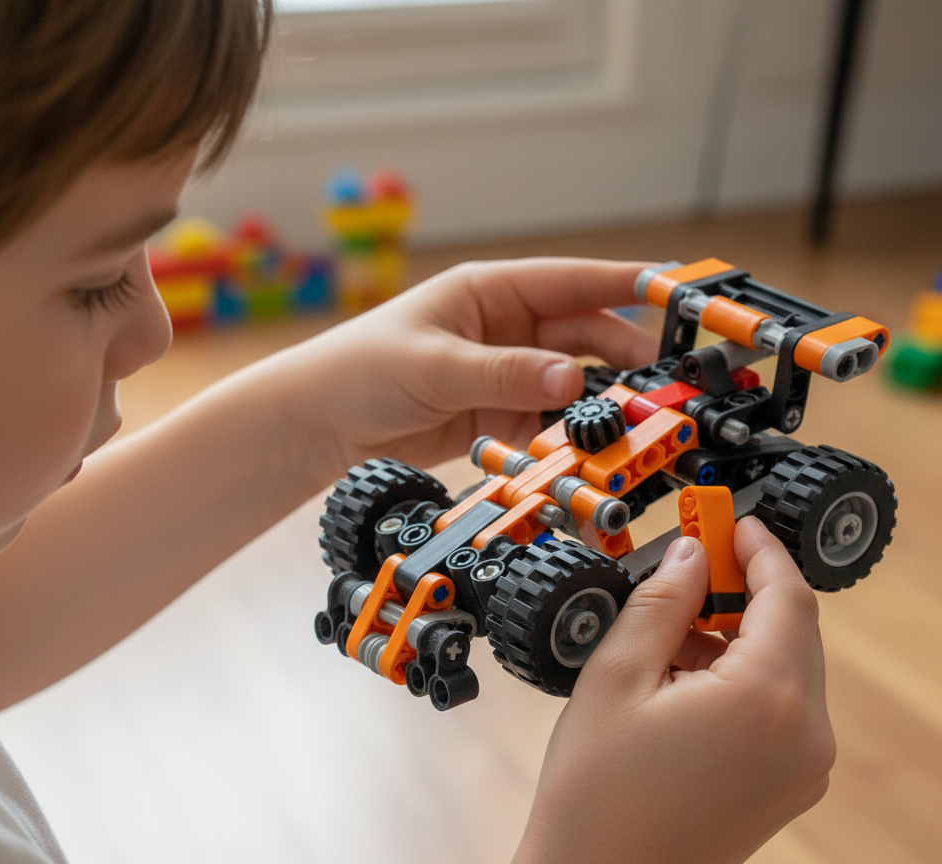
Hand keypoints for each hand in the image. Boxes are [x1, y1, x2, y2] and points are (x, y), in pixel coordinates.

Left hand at [298, 258, 655, 476]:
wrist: (319, 424)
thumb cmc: (360, 370)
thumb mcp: (434, 365)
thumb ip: (503, 372)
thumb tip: (570, 378)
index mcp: (491, 292)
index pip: (572, 280)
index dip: (627, 284)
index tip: (676, 291)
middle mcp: (506, 329)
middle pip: (584, 334)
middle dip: (626, 353)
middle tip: (664, 379)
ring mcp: (504, 373)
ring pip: (571, 382)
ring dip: (601, 401)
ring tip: (636, 421)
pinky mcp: (497, 415)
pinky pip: (546, 422)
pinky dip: (568, 436)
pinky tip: (589, 450)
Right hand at [442, 518, 833, 863]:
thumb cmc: (596, 790)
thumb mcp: (616, 673)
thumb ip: (661, 599)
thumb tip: (691, 551)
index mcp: (768, 697)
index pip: (786, 595)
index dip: (757, 549)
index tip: (726, 522)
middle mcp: (805, 734)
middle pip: (791, 630)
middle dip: (741, 591)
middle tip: (685, 569)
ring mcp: (803, 769)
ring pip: (784, 669)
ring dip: (733, 638)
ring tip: (661, 642)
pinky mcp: (787, 790)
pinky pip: (778, 709)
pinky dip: (739, 680)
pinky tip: (678, 685)